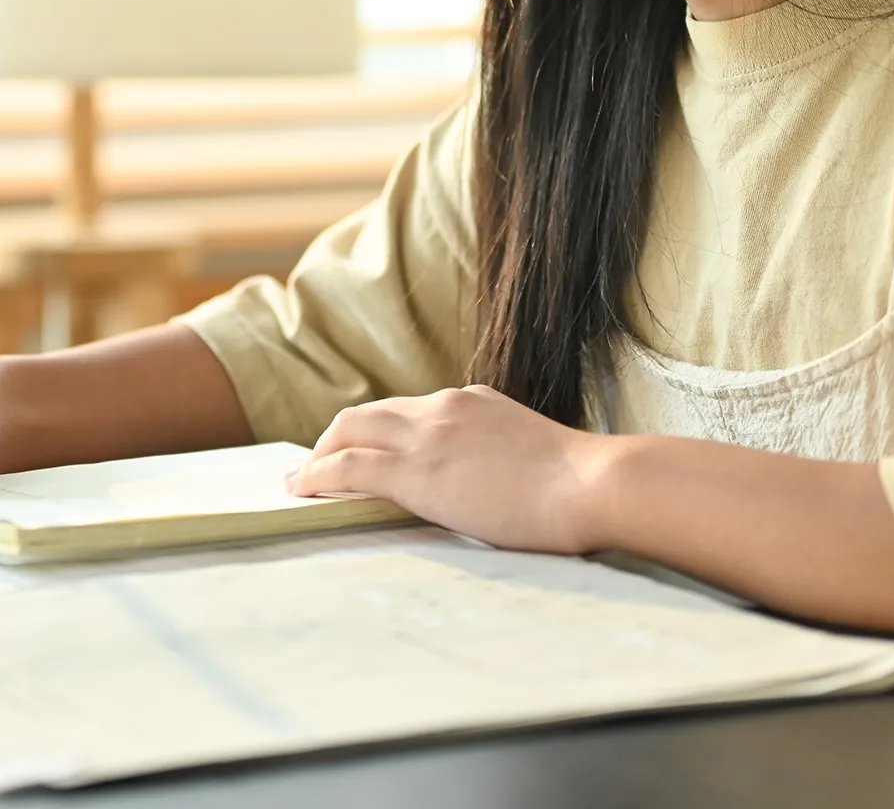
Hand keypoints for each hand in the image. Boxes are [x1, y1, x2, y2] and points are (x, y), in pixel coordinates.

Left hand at [286, 385, 608, 553]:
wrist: (592, 486)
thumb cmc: (583, 487)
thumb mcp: (537, 457)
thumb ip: (506, 459)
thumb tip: (502, 485)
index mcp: (475, 402)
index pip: (410, 411)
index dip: (379, 432)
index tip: (364, 450)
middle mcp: (445, 406)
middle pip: (370, 413)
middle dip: (337, 437)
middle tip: (317, 464)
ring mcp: (428, 434)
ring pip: (351, 431)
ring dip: (319, 455)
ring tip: (300, 481)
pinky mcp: (415, 470)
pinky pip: (348, 466)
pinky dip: (318, 475)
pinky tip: (301, 491)